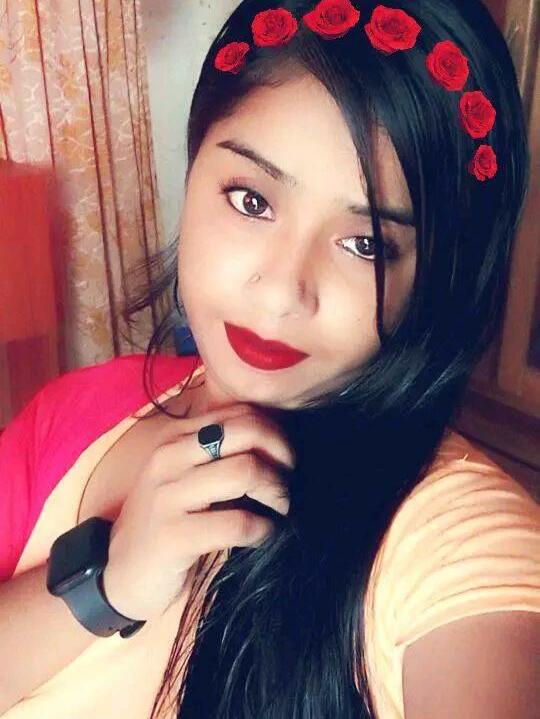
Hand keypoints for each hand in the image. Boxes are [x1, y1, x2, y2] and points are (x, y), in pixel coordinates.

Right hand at [102, 403, 294, 621]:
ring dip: (276, 492)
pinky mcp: (172, 536)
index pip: (240, 413)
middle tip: (288, 482)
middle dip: (282, 455)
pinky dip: (262, 529)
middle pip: (247, 433)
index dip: (275, 433)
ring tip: (278, 510)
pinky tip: (263, 534)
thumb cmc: (167, 520)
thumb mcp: (188, 477)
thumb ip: (221, 455)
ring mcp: (167, 495)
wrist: (122, 574)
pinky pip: (237, 522)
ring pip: (244, 471)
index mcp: (176, 437)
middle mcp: (168, 458)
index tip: (285, 460)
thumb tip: (280, 445)